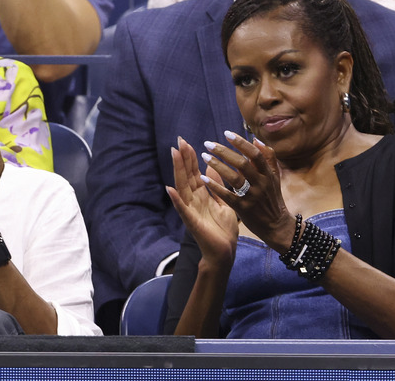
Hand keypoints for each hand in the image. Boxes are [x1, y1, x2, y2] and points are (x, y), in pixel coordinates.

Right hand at [167, 137, 239, 266]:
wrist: (224, 253)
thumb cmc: (223, 230)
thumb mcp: (223, 202)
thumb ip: (217, 186)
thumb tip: (213, 167)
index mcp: (202, 195)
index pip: (194, 172)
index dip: (190, 157)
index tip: (186, 142)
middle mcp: (194, 200)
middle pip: (186, 176)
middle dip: (183, 158)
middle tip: (178, 140)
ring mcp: (191, 210)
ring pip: (182, 187)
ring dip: (177, 171)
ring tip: (174, 155)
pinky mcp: (192, 222)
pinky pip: (183, 209)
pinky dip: (176, 200)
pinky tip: (169, 189)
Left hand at [199, 132, 295, 251]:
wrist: (276, 225)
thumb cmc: (272, 198)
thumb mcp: (274, 177)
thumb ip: (268, 158)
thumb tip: (256, 140)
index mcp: (268, 174)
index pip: (255, 154)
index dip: (241, 142)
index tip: (226, 133)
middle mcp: (262, 183)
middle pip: (242, 163)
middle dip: (224, 152)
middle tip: (208, 143)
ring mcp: (253, 196)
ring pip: (234, 178)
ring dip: (217, 166)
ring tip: (204, 157)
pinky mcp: (244, 208)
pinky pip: (228, 195)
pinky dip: (216, 186)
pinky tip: (203, 178)